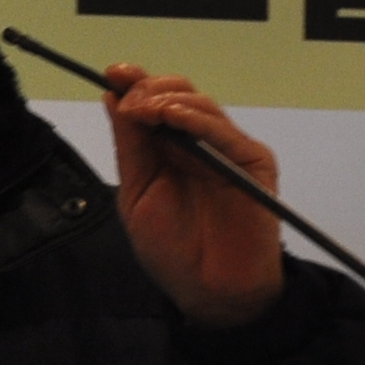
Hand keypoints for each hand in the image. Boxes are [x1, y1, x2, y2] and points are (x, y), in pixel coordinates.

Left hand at [100, 64, 284, 328]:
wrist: (210, 291)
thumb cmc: (174, 250)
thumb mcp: (136, 194)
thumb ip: (130, 147)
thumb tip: (113, 98)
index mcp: (168, 149)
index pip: (154, 102)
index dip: (135, 82)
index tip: (112, 73)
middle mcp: (198, 143)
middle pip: (178, 94)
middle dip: (148, 88)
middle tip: (128, 98)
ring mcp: (227, 150)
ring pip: (201, 104)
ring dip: (168, 99)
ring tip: (145, 110)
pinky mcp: (252, 162)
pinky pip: (225, 132)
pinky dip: (198, 119)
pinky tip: (172, 117)